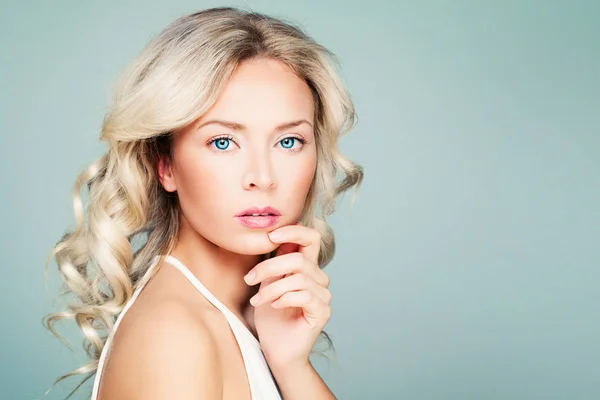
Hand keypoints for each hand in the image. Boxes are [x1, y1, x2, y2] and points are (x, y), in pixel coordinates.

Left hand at [243, 223, 331, 370]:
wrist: (275, 350)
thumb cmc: (271, 318)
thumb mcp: (267, 284)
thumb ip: (274, 262)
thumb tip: (273, 235)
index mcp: (307, 268)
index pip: (311, 238)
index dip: (294, 231)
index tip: (270, 236)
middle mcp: (318, 279)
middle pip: (299, 259)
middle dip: (270, 267)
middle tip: (249, 279)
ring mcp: (323, 296)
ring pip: (299, 278)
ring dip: (272, 288)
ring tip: (257, 299)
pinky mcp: (322, 312)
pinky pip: (304, 295)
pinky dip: (284, 298)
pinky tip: (273, 306)